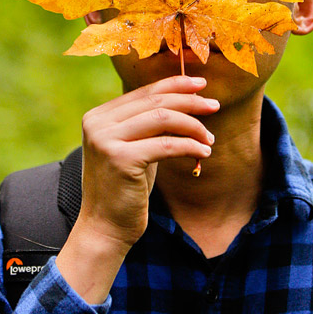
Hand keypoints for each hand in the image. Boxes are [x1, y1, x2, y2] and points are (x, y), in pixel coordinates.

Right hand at [78, 74, 217, 249]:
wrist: (105, 228)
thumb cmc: (124, 188)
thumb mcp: (134, 148)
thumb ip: (148, 125)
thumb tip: (186, 100)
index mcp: (98, 116)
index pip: (143, 92)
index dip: (175, 85)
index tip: (201, 85)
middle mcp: (98, 123)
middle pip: (154, 101)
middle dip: (189, 101)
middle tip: (214, 105)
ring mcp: (106, 140)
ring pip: (163, 118)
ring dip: (193, 126)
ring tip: (209, 138)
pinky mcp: (121, 159)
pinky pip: (167, 144)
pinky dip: (190, 146)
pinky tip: (203, 152)